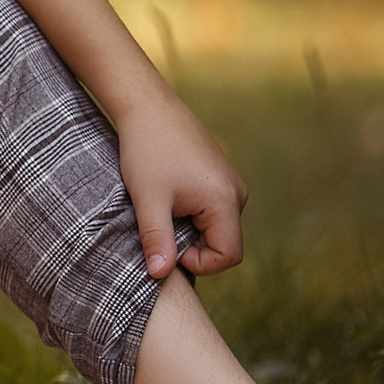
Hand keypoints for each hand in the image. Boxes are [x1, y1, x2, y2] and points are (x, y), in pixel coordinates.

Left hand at [116, 93, 246, 278]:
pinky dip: (190, 214)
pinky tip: (165, 198)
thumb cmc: (147, 152)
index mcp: (226, 202)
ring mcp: (230, 183)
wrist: (148, 107)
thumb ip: (157, 239)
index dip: (199, 263)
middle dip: (192, 247)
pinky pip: (211, 209)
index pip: (228, 255)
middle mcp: (236, 194)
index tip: (166, 248)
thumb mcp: (148, 200)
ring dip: (188, 230)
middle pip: (223, 243)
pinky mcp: (219, 176)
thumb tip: (160, 275)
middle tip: (157, 230)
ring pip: (215, 226)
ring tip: (159, 210)